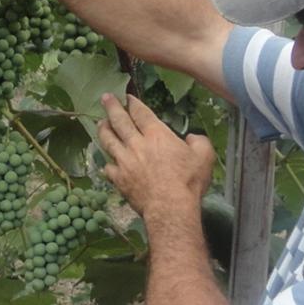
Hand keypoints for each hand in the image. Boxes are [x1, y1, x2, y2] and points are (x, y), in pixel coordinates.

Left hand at [97, 94, 213, 218]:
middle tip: (105, 97)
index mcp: (156, 135)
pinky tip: (106, 162)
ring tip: (100, 123)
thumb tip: (192, 138)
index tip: (127, 96)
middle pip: (119, 121)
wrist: (170, 208)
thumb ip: (199, 141)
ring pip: (108, 141)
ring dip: (103, 130)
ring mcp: (124, 161)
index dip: (133, 103)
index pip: (140, 113)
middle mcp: (136, 144)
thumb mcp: (204, 156)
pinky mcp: (119, 179)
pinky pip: (108, 167)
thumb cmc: (188, 181)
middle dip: (111, 107)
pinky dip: (107, 163)